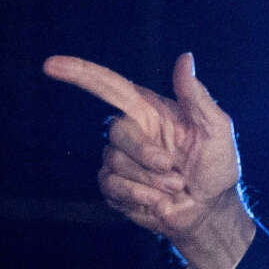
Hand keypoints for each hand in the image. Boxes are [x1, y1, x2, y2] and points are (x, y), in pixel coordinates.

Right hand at [43, 52, 254, 268]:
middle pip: (116, 131)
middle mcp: (133, 131)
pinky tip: (159, 201)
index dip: (80, 73)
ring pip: (114, 162)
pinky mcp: (114, 186)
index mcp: (152, 111)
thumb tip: (186, 58)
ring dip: (150, 180)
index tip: (51, 65)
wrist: (210, 210)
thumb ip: (197, 96)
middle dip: (145, 155)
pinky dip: (140, 196)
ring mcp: (120, 159)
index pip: (110, 86)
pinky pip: (111, 186)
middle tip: (173, 169)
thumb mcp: (217, 128)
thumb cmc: (217, 167)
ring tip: (175, 187)